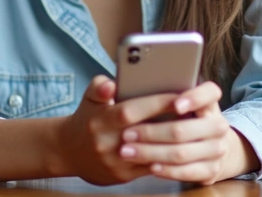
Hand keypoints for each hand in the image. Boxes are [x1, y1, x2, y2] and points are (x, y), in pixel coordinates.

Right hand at [54, 75, 185, 185]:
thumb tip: (111, 84)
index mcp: (101, 119)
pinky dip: (166, 160)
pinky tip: (181, 150)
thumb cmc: (87, 118)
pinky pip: (148, 169)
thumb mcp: (89, 97)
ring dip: (172, 144)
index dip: (156, 103)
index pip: (131, 110)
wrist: (68, 151)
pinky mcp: (121, 176)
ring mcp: (114, 162)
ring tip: (193, 133)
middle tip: (194, 113)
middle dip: (170, 122)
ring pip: (149, 155)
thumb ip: (100, 86)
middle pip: (142, 133)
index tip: (178, 95)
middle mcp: (106, 142)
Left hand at [117, 81, 235, 184]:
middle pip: (185, 128)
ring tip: (127, 151)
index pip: (210, 93)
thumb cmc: (175, 115)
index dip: (193, 98)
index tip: (174, 105)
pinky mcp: (211, 168)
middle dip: (153, 132)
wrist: (204, 143)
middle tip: (126, 134)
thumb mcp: (161, 96)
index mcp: (208, 99)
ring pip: (182, 152)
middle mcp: (216, 122)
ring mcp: (217, 147)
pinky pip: (188, 172)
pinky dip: (167, 169)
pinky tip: (149, 166)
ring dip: (152, 152)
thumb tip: (107, 86)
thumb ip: (134, 87)